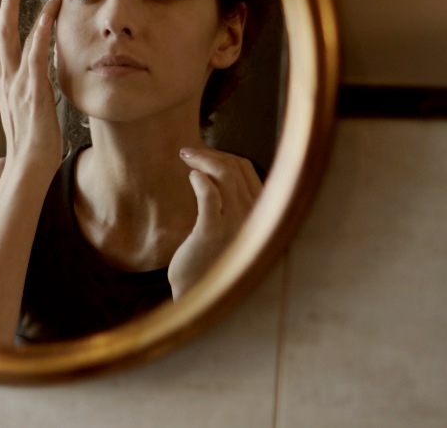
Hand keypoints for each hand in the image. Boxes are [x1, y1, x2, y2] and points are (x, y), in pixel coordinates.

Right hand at [0, 0, 61, 167]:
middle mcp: (7, 82)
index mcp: (6, 87)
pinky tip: (49, 12)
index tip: (9, 4)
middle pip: (0, 35)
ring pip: (15, 37)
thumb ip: (33, 101)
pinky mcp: (33, 89)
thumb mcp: (31, 119)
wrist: (29, 167)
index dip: (4, 23)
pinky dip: (41, 30)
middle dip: (5, 6)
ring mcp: (18, 84)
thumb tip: (41, 94)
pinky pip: (36, 53)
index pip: (2, 48)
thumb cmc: (34, 150)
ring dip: (24, 9)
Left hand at [168, 147, 262, 298]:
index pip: (248, 169)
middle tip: (187, 152)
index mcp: (261, 214)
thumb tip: (219, 170)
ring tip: (184, 158)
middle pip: (236, 167)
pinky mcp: (212, 232)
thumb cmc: (212, 260)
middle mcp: (255, 217)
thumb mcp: (233, 230)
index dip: (224, 156)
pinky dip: (200, 179)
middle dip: (211, 153)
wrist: (199, 294)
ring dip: (202, 160)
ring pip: (224, 175)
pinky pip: (208, 195)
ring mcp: (236, 225)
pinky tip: (191, 176)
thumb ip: (235, 205)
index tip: (203, 154)